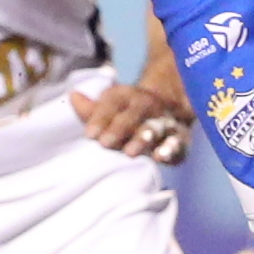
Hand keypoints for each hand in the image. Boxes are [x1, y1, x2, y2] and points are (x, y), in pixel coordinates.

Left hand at [69, 70, 190, 163]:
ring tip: (131, 151)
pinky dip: (171, 149)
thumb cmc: (127, 112)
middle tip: (105, 143)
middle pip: (135, 113)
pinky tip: (161, 157)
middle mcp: (147, 105)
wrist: (170, 104)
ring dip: (144, 137)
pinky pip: (178, 142)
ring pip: (156, 126)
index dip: (100, 117)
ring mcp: (165, 120)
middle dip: (120, 128)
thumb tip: (73, 96)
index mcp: (127, 96)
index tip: (89, 135)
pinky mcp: (180, 137)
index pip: (112, 102)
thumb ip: (90, 108)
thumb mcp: (109, 106)